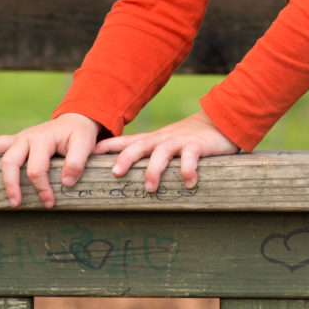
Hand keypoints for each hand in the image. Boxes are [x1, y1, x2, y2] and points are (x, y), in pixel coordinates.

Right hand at [0, 113, 100, 208]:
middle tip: (16, 204)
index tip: (50, 202)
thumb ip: (78, 162)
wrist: (75, 120)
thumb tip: (66, 183)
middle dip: (11, 184)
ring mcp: (17, 139)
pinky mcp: (13, 142)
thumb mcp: (85, 144)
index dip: (42, 188)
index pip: (37, 168)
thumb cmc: (79, 135)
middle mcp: (26, 137)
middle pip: (11, 161)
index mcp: (43, 138)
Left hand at [94, 110, 238, 190]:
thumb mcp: (165, 142)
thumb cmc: (188, 138)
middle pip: (140, 145)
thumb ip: (149, 152)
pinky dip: (188, 170)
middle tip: (115, 172)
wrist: (218, 121)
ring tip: (150, 187)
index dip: (109, 146)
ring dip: (154, 169)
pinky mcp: (197, 145)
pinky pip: (191, 157)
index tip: (91, 153)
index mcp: (153, 140)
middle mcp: (163, 139)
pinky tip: (189, 182)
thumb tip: (124, 169)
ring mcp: (179, 141)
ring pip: (162, 152)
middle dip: (126, 157)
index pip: (128, 141)